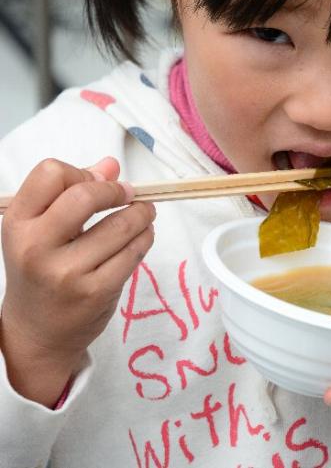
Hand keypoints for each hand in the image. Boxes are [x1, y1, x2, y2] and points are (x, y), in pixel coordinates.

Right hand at [0, 157, 155, 405]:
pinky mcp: (95, 292)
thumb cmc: (41, 270)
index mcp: (18, 223)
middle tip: (128, 193)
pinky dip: (144, 238)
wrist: (37, 334)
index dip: (79, 171)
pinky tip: (143, 235)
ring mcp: (67, 273)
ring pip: (119, 225)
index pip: (49, 173)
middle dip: (115, 190)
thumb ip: (73, 192)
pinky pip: (133, 253)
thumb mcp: (42, 230)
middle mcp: (36, 247)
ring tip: (145, 212)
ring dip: (141, 213)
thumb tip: (111, 165)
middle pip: (85, 195)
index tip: (95, 181)